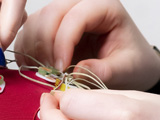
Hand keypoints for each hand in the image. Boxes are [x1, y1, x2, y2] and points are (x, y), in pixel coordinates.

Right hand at [14, 0, 159, 90]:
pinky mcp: (50, 27)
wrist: (131, 65)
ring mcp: (63, 14)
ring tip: (46, 73)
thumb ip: (105, 70)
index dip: (64, 42)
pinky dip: (27, 52)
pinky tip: (37, 69)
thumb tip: (77, 72)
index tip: (62, 69)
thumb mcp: (127, 69)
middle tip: (51, 73)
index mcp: (105, 7)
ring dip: (34, 49)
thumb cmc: (132, 62)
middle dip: (46, 46)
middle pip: (51, 14)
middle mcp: (81, 4)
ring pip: (36, 22)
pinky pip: (29, 33)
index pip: (76, 16)